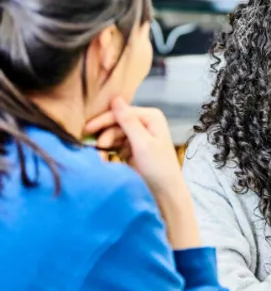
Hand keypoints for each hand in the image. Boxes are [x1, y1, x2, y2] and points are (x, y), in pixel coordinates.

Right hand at [84, 97, 199, 249]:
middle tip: (95, 149)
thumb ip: (128, 121)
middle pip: (115, 123)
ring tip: (101, 158)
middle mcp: (146, 122)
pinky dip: (109, 151)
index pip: (121, 112)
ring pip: (113, 134)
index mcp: (151, 117)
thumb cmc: (158, 167)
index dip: (103, 120)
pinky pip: (115, 144)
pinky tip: (105, 159)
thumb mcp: (142, 143)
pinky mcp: (133, 148)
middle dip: (105, 136)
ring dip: (105, 145)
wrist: (164, 192)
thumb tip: (115, 98)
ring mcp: (139, 135)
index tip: (86, 130)